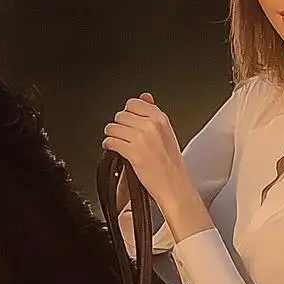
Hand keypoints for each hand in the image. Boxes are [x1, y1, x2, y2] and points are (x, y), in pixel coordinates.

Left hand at [103, 93, 204, 237]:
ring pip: (113, 127)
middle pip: (120, 115)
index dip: (128, 114)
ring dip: (112, 135)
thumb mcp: (166, 133)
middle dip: (120, 126)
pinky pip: (110, 141)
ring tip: (118, 143)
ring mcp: (141, 138)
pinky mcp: (132, 152)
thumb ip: (153, 113)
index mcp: (161, 118)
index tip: (129, 122)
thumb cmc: (171, 164)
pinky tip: (113, 149)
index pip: (133, 103)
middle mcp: (151, 126)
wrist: (174, 187)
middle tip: (125, 136)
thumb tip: (145, 96)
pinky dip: (108, 145)